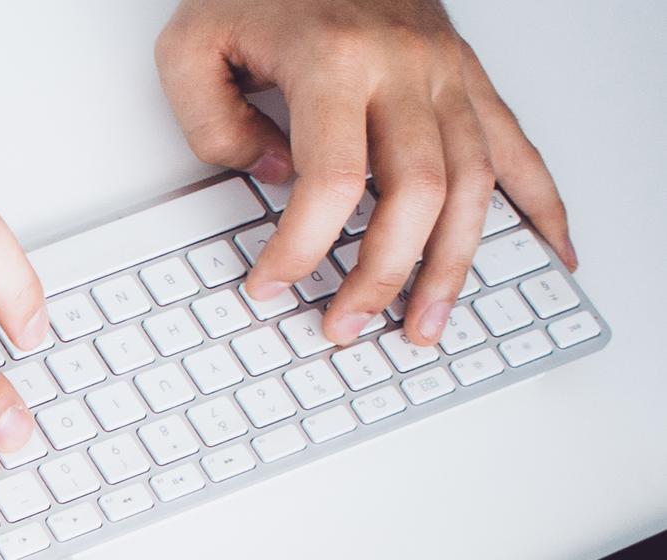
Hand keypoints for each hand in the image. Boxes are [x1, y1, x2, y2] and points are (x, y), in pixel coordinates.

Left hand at [155, 0, 573, 347]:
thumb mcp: (192, 47)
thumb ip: (212, 124)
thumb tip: (275, 181)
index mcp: (335, 59)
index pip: (331, 180)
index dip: (300, 248)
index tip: (269, 286)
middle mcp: (405, 65)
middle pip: (416, 192)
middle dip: (382, 275)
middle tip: (344, 326)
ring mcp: (446, 71)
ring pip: (473, 183)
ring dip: (452, 265)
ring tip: (424, 326)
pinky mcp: (467, 76)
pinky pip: (516, 146)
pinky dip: (541, 203)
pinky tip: (552, 250)